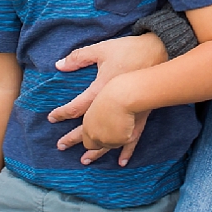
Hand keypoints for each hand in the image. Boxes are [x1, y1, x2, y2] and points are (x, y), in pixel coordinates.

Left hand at [48, 34, 165, 164]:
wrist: (160, 54)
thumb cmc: (131, 51)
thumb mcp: (101, 50)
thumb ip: (79, 57)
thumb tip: (59, 65)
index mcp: (99, 91)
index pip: (76, 107)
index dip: (62, 113)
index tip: (52, 117)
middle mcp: (111, 107)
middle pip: (88, 128)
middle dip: (73, 138)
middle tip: (60, 146)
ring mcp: (127, 115)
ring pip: (108, 138)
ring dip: (96, 150)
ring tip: (85, 160)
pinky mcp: (141, 116)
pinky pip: (131, 139)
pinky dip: (126, 150)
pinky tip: (121, 162)